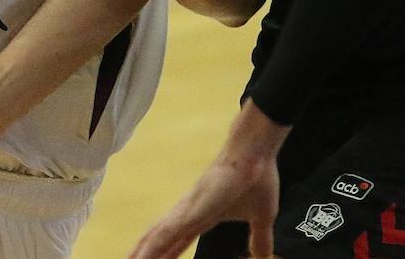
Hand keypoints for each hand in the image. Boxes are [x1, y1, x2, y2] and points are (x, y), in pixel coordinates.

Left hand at [130, 102, 286, 258]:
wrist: (255, 155)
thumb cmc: (255, 180)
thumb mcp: (261, 219)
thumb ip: (259, 238)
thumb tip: (264, 256)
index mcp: (201, 219)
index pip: (176, 244)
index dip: (164, 256)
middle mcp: (187, 215)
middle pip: (159, 242)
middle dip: (145, 255)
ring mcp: (186, 211)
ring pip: (156, 238)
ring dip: (141, 253)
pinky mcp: (190, 210)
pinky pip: (165, 233)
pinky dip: (152, 247)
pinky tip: (140, 258)